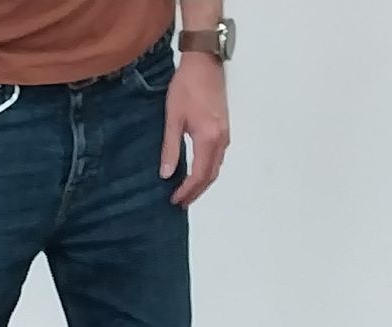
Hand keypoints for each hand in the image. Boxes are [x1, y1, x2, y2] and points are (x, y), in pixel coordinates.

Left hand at [161, 54, 230, 206]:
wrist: (204, 61)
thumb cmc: (186, 86)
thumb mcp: (173, 118)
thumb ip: (170, 148)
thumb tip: (166, 174)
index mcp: (208, 138)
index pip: (199, 175)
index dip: (187, 191)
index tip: (174, 200)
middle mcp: (221, 139)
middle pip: (210, 175)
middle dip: (196, 191)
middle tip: (180, 202)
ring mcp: (225, 133)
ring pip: (216, 167)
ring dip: (202, 182)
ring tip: (187, 191)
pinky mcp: (224, 127)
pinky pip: (218, 156)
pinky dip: (208, 169)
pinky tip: (197, 171)